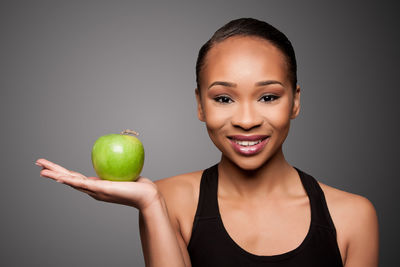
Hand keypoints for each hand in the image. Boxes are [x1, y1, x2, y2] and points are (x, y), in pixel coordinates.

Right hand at [35, 158, 159, 210]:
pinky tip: (60, 177)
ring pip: (72, 182)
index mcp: (96, 186)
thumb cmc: (138, 185)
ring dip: (56, 176)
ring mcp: (95, 191)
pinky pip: (83, 183)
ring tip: (42, 171)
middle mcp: (92, 190)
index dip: (62, 173)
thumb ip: (118, 163)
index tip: (51, 169)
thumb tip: (118, 147)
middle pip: (69, 179)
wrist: (146, 196)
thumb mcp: (123, 171)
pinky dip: (70, 180)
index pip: (76, 177)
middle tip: (38, 165)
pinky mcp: (101, 189)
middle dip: (52, 172)